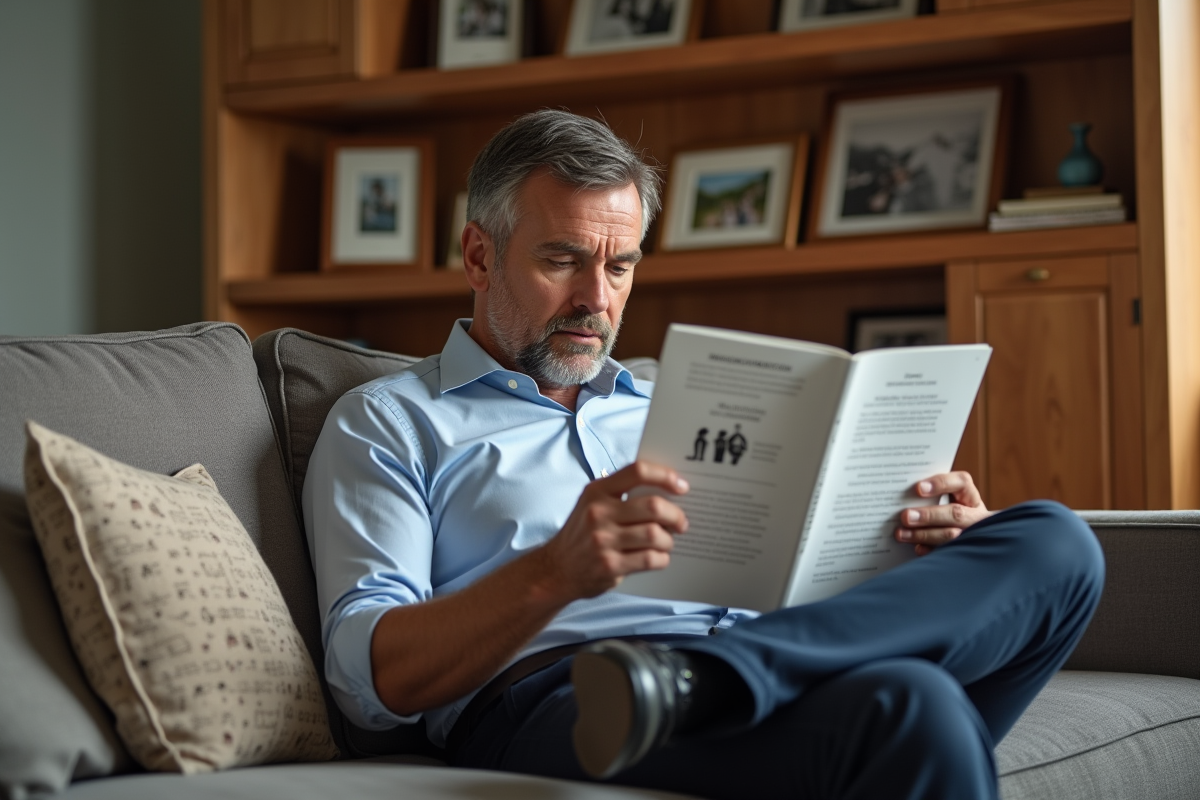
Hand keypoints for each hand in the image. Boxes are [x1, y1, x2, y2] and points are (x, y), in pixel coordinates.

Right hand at [540, 460, 688, 600]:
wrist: (556, 569)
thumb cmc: (582, 533)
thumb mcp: (592, 503)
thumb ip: (622, 493)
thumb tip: (667, 490)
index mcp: (597, 491)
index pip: (638, 471)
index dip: (665, 476)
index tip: (682, 486)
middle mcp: (598, 513)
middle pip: (653, 506)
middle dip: (675, 515)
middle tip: (681, 523)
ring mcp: (603, 540)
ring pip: (655, 534)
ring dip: (668, 540)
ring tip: (666, 542)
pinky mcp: (609, 565)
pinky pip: (650, 559)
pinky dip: (661, 558)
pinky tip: (658, 557)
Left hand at [895, 471, 991, 555]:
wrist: (970, 538)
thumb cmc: (947, 511)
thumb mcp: (946, 500)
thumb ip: (930, 495)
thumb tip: (903, 496)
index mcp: (970, 495)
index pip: (962, 482)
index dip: (941, 483)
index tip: (919, 488)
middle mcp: (975, 515)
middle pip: (955, 513)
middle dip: (929, 515)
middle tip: (906, 516)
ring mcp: (972, 534)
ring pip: (951, 534)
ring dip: (924, 534)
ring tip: (902, 533)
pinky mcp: (965, 551)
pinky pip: (948, 552)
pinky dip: (930, 551)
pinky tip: (917, 548)